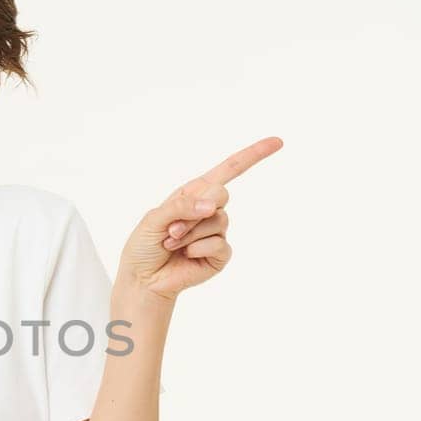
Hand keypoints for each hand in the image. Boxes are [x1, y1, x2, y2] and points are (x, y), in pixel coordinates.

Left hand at [118, 136, 282, 302]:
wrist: (143, 278)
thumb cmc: (144, 245)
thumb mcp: (154, 218)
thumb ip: (181, 207)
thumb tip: (213, 206)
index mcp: (194, 193)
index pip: (228, 169)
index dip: (253, 155)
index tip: (277, 142)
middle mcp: (209, 210)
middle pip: (222, 194)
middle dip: (196, 210)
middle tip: (173, 228)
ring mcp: (217, 232)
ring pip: (218, 221)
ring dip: (190, 234)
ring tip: (172, 243)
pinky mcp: (220, 254)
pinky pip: (219, 244)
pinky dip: (198, 249)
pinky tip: (186, 255)